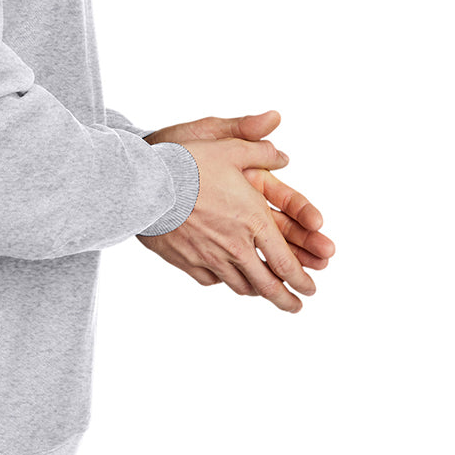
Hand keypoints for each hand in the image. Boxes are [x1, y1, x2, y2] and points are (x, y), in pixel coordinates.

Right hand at [138, 112, 333, 309]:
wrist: (144, 184)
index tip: (309, 289)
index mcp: (253, 221)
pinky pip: (211, 280)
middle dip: (286, 300)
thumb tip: (282, 155)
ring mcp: (209, 257)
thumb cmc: (187, 163)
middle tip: (295, 306)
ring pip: (240, 285)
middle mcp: (235, 246)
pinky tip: (226, 278)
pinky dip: (223, 281)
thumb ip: (260, 151)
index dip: (301, 280)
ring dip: (256, 292)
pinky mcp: (186, 261)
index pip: (285, 262)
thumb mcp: (229, 148)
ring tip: (264, 295)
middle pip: (266, 285)